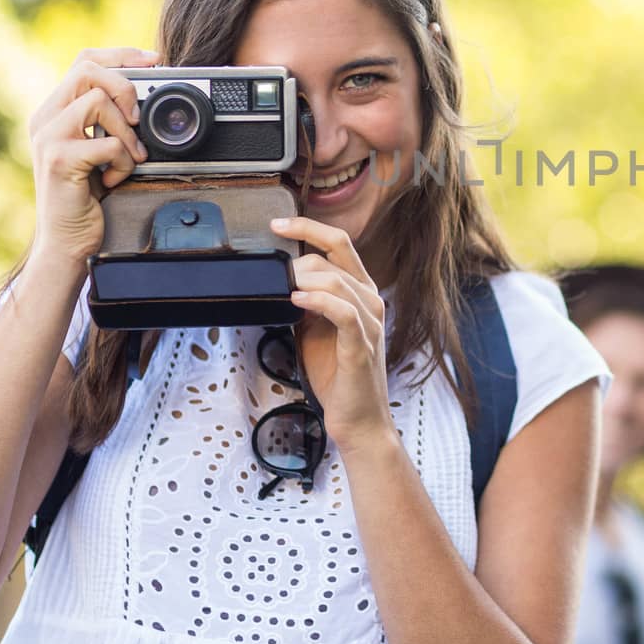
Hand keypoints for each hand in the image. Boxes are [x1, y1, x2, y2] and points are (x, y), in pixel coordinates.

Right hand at [28, 47, 157, 263]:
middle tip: (137, 119)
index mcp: (55, 111)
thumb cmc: (86, 197)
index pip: (84, 61)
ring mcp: (48, 138)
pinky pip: (107, 143)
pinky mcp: (59, 160)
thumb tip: (145, 95)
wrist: (65, 241)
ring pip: (97, 102)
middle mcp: (45, 118)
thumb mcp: (97, 150)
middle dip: (124, 88)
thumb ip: (107, 121)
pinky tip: (115, 178)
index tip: (153, 61)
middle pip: (87, 70)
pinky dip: (123, 161)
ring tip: (129, 158)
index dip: (121, 54)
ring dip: (126, 132)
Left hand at [270, 216, 393, 452]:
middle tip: (273, 274)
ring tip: (283, 290)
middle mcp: (370, 299)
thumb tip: (279, 279)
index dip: (308, 227)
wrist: (358, 419)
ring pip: (336, 279)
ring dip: (303, 279)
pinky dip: (317, 300)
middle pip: (336, 254)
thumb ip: (305, 301)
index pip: (339, 243)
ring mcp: (369, 321)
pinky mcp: (361, 344)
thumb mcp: (313, 328)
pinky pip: (342, 311)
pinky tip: (296, 300)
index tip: (276, 224)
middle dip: (299, 256)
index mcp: (360, 291)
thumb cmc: (337, 375)